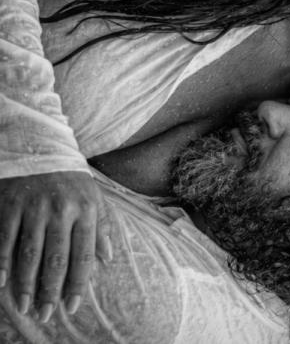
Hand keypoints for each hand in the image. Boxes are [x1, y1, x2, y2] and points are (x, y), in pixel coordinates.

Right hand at [0, 171, 111, 321]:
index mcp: (86, 209)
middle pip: (56, 258)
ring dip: (27, 283)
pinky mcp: (11, 204)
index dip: (78, 282)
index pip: (84, 253)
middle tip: (46, 314)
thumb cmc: (72, 177)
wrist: (42, 146)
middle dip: (51, 290)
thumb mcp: (94, 196)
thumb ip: (102, 225)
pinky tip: (1, 283)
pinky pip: (5, 238)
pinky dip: (1, 262)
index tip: (72, 305)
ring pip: (30, 253)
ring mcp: (34, 207)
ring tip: (26, 306)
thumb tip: (107, 258)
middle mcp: (61, 210)